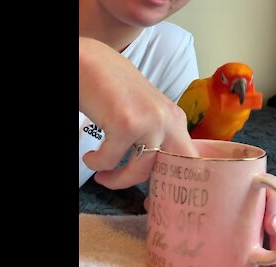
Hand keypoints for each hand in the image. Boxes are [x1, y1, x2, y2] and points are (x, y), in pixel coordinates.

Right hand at [79, 37, 197, 188]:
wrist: (88, 60)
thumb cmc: (112, 86)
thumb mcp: (144, 112)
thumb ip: (154, 135)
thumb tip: (152, 168)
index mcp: (175, 118)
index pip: (187, 159)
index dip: (174, 183)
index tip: (154, 196)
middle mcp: (169, 119)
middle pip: (174, 169)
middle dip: (156, 188)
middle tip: (138, 197)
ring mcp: (150, 121)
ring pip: (140, 170)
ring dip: (117, 179)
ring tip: (102, 175)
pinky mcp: (127, 124)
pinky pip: (110, 160)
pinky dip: (97, 163)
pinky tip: (90, 156)